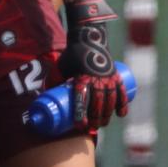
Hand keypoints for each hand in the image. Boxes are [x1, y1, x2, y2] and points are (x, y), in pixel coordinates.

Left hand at [57, 0, 127, 128]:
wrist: (90, 38)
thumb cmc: (72, 55)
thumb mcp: (61, 67)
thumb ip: (54, 80)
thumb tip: (44, 96)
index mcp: (81, 77)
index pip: (81, 100)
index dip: (81, 114)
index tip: (80, 126)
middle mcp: (96, 79)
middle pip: (97, 104)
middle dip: (96, 119)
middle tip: (92, 128)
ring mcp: (107, 78)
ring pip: (110, 101)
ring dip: (108, 115)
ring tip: (103, 124)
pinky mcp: (115, 76)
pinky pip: (121, 92)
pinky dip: (122, 104)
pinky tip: (121, 114)